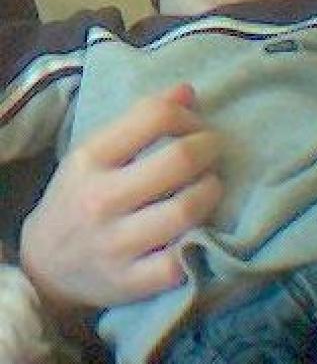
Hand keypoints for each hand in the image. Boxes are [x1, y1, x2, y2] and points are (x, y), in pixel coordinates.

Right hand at [20, 84, 222, 310]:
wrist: (45, 265)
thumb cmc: (81, 194)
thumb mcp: (96, 149)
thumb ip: (140, 118)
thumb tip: (188, 92)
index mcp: (91, 158)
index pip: (154, 116)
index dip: (187, 115)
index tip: (194, 124)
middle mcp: (101, 199)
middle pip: (179, 160)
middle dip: (209, 148)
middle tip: (212, 150)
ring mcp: (116, 245)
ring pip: (187, 210)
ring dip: (212, 190)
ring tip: (210, 185)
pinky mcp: (130, 283)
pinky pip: (180, 261)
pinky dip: (197, 242)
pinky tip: (197, 228)